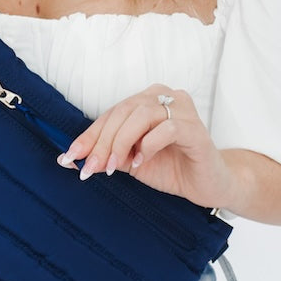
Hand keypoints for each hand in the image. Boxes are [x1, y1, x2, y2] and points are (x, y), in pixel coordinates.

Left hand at [57, 86, 237, 208]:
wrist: (209, 184)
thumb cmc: (172, 167)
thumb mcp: (131, 161)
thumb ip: (106, 155)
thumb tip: (71, 158)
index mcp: (148, 99)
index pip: (111, 113)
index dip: (89, 135)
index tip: (71, 156)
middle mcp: (166, 96)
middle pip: (123, 111)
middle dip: (101, 141)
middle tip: (90, 167)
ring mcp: (183, 110)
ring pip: (141, 115)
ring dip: (121, 142)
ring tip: (113, 166)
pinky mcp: (196, 128)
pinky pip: (167, 128)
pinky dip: (148, 145)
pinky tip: (141, 162)